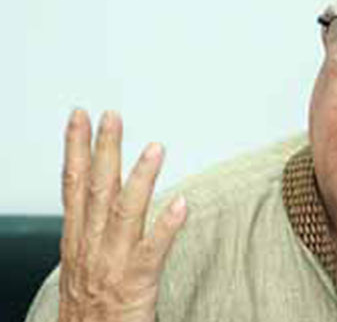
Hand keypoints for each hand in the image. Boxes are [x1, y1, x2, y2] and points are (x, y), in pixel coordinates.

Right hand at [58, 110, 186, 321]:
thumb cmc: (91, 314)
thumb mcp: (84, 268)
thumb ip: (96, 236)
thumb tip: (107, 207)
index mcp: (78, 243)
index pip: (74, 187)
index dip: (76, 149)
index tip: (80, 118)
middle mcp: (91, 249)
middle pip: (96, 191)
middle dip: (103, 150)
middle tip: (112, 116)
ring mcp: (112, 266)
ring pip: (124, 214)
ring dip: (140, 178)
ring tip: (155, 147)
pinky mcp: (135, 286)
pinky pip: (152, 252)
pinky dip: (166, 228)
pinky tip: (182, 204)